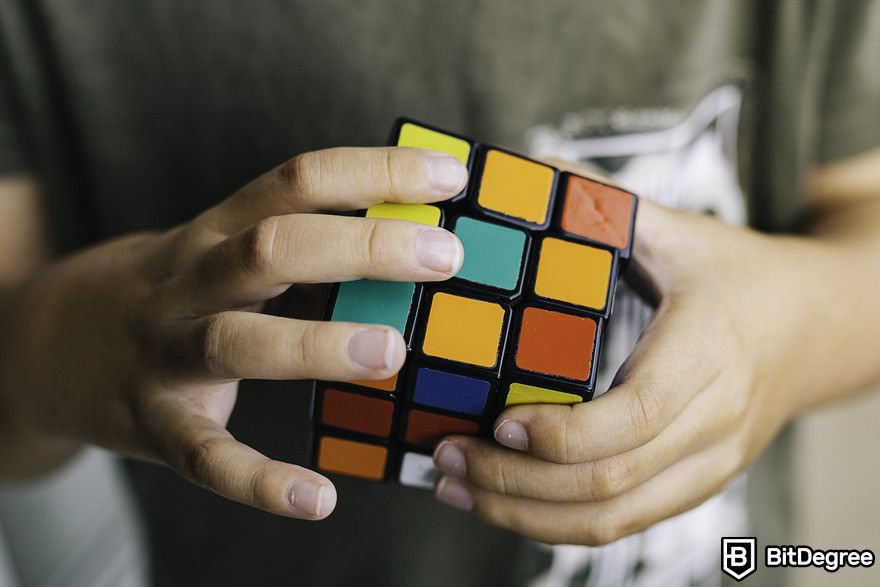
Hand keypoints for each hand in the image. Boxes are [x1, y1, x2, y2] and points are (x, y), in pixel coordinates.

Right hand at [0, 147, 466, 518]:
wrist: (48, 343)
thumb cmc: (172, 291)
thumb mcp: (221, 248)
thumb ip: (299, 241)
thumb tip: (408, 238)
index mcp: (218, 232)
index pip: (298, 181)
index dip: (374, 172)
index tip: (447, 177)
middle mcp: (190, 282)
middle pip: (271, 250)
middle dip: (361, 247)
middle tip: (444, 257)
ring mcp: (165, 353)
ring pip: (235, 341)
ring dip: (314, 346)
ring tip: (390, 352)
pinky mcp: (151, 424)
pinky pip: (204, 454)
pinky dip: (258, 479)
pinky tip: (317, 498)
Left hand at [431, 197, 857, 543]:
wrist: (821, 328)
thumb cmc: (740, 276)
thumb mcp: (682, 231)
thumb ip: (605, 205)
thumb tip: (523, 170)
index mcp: (711, 350)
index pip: (636, 414)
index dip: (561, 432)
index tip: (497, 421)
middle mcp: (716, 421)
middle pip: (612, 481)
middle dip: (518, 481)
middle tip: (447, 456)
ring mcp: (710, 463)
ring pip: (614, 517)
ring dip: (527, 514)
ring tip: (458, 488)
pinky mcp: (696, 484)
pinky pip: (625, 521)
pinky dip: (559, 523)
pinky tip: (505, 504)